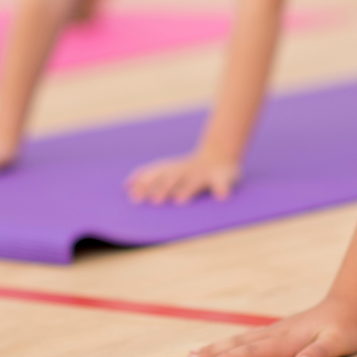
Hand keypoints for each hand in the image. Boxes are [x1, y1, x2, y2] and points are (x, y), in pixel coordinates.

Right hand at [125, 154, 241, 204]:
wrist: (217, 155)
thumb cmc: (223, 172)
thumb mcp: (228, 177)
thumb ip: (223, 185)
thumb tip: (224, 195)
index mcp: (201, 174)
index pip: (193, 182)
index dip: (187, 190)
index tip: (180, 201)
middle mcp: (186, 170)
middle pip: (173, 178)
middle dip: (164, 189)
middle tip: (154, 201)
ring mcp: (176, 167)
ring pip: (159, 174)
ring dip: (147, 184)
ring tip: (134, 196)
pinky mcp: (169, 167)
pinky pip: (152, 170)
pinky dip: (140, 176)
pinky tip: (127, 184)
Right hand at [187, 298, 356, 356]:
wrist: (347, 306)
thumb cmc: (344, 329)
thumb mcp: (338, 344)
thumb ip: (319, 354)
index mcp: (287, 340)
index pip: (254, 351)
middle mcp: (276, 333)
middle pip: (239, 344)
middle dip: (213, 353)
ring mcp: (275, 330)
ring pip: (240, 339)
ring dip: (217, 347)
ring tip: (193, 355)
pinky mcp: (278, 330)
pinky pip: (248, 338)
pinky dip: (231, 343)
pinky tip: (222, 347)